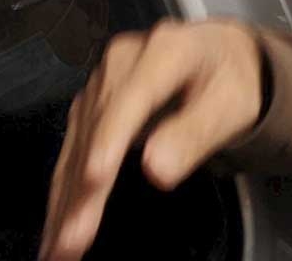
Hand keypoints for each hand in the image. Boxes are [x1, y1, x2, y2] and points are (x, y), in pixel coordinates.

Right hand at [40, 20, 263, 260]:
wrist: (223, 56)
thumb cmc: (233, 80)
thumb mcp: (233, 103)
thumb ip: (197, 132)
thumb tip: (157, 169)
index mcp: (166, 50)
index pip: (132, 99)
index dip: (111, 140)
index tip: (95, 180)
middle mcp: (124, 62)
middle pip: (99, 129)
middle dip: (82, 189)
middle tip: (71, 241)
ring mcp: (103, 84)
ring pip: (79, 146)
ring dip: (65, 199)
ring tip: (58, 248)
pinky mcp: (92, 106)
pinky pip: (75, 151)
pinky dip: (65, 191)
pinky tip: (57, 225)